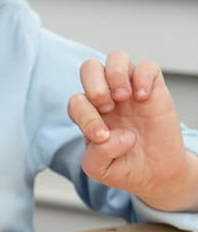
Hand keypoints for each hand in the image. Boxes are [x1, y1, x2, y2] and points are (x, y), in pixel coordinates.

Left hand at [68, 51, 197, 210]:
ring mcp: (130, 91)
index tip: (102, 136)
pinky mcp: (153, 89)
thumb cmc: (124, 167)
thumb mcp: (100, 169)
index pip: (76, 101)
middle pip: (89, 68)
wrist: (155, 173)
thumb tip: (115, 134)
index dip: (85, 116)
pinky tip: (143, 97)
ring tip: (123, 97)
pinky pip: (147, 66)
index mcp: (90, 114)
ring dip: (115, 74)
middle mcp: (107, 98)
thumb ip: (96, 153)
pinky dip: (143, 77)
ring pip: (116, 57)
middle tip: (107, 107)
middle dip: (94, 84)